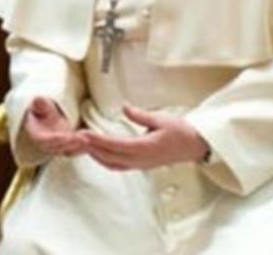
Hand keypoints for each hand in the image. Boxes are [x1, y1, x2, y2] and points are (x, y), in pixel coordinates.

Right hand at [23, 97, 86, 155]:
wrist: (46, 117)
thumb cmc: (42, 109)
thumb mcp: (40, 104)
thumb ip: (39, 104)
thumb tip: (38, 100)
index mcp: (37, 135)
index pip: (45, 140)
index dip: (56, 139)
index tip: (67, 136)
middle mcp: (46, 144)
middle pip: (58, 147)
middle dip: (71, 144)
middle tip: (84, 139)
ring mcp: (56, 147)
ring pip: (67, 150)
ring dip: (78, 147)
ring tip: (88, 140)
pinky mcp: (66, 148)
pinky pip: (73, 150)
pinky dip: (82, 148)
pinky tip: (91, 143)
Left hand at [80, 105, 208, 170]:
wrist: (196, 146)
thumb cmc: (182, 133)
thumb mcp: (162, 120)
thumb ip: (141, 115)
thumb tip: (125, 107)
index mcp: (146, 148)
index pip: (116, 145)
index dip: (98, 141)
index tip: (85, 134)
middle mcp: (141, 160)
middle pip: (110, 157)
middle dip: (91, 148)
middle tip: (76, 138)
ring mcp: (141, 164)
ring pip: (112, 164)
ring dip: (96, 155)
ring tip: (83, 145)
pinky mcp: (141, 165)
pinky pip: (118, 166)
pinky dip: (105, 160)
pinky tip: (98, 153)